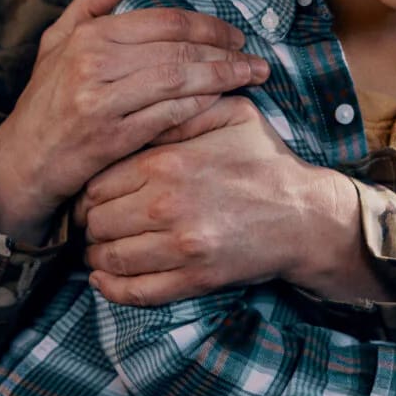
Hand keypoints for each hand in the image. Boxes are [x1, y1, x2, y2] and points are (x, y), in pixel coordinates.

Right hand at [0, 0, 267, 243]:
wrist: (23, 159)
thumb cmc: (45, 101)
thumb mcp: (55, 43)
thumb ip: (90, 5)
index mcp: (89, 35)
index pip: (164, 21)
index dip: (207, 26)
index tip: (235, 35)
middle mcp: (95, 63)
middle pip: (178, 50)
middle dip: (226, 53)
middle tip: (257, 59)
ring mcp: (103, 101)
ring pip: (179, 81)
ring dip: (224, 78)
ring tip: (253, 78)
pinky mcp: (113, 137)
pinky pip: (169, 116)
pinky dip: (201, 107)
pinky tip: (223, 103)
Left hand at [77, 95, 358, 305]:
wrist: (306, 215)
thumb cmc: (266, 160)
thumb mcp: (230, 114)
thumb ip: (182, 108)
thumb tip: (140, 103)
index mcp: (167, 163)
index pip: (97, 183)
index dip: (89, 191)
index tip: (96, 196)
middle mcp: (167, 205)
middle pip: (96, 221)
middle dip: (91, 223)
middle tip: (97, 223)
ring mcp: (180, 247)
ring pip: (109, 257)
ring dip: (98, 256)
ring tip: (102, 249)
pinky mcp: (194, 279)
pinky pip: (135, 292)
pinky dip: (112, 288)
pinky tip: (105, 279)